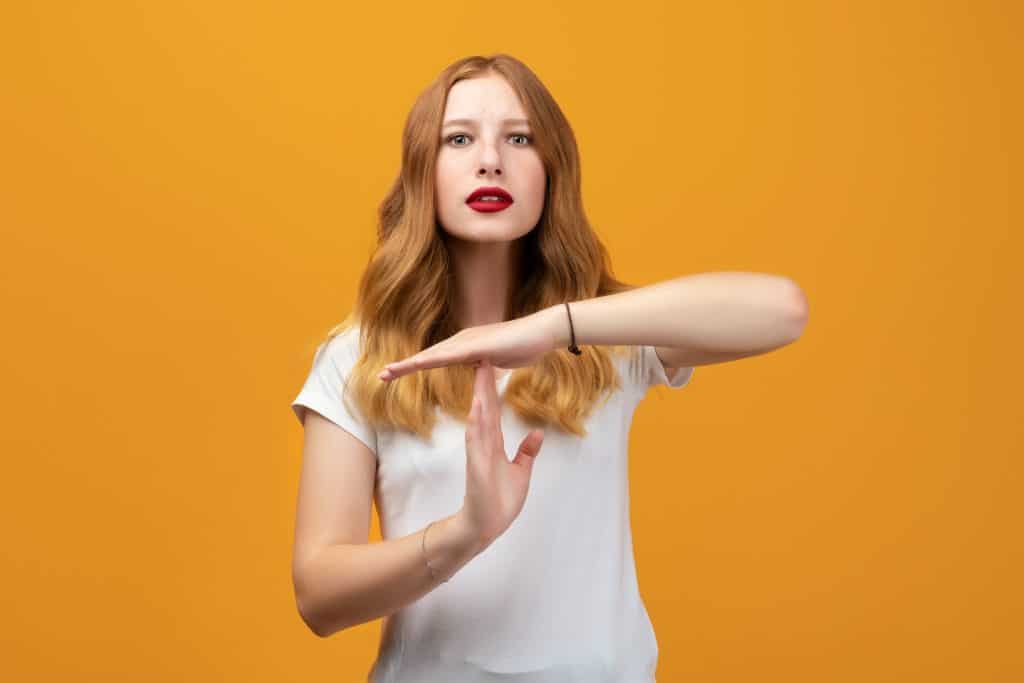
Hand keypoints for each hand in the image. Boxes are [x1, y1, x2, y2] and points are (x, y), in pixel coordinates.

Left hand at [378, 308, 562, 381]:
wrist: (543, 332)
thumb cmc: (525, 345)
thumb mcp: (498, 361)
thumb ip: (486, 365)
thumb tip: (481, 371)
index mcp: (466, 346)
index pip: (436, 359)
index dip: (415, 366)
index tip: (397, 374)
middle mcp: (462, 341)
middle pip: (428, 356)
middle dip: (404, 366)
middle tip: (381, 376)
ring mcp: (468, 341)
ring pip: (433, 355)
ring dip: (410, 364)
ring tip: (388, 372)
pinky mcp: (477, 345)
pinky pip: (450, 355)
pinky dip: (431, 359)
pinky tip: (417, 364)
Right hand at [457, 359, 544, 549]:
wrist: (485, 527)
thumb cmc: (500, 502)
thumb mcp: (521, 473)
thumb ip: (527, 452)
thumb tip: (537, 433)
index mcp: (494, 444)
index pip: (494, 411)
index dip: (494, 389)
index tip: (493, 367)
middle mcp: (484, 444)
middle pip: (485, 408)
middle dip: (485, 383)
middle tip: (482, 357)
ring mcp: (479, 453)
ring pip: (479, 418)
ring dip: (480, 395)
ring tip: (479, 372)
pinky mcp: (477, 466)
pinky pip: (475, 441)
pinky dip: (476, 423)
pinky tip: (477, 407)